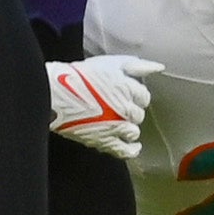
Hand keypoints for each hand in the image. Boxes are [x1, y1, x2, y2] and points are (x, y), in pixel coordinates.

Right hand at [45, 54, 163, 159]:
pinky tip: (133, 146)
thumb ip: (137, 66)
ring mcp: (116, 128)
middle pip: (138, 114)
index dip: (133, 95)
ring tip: (115, 122)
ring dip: (127, 126)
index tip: (124, 94)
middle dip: (129, 110)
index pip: (143, 96)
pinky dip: (132, 150)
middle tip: (115, 106)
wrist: (55, 94)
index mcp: (128, 89)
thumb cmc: (79, 76)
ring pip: (133, 131)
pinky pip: (126, 151)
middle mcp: (126, 109)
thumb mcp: (109, 63)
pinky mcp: (105, 142)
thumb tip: (159, 68)